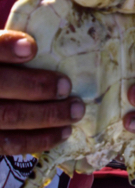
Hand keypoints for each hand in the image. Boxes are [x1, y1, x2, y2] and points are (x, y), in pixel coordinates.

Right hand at [0, 30, 84, 154]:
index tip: (31, 47)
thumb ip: (13, 46)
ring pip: (9, 116)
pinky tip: (62, 132)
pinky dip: (39, 140)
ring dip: (47, 115)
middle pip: (2, 84)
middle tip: (67, 86)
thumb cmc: (3, 69)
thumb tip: (44, 44)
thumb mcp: (1, 51)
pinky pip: (10, 144)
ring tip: (75, 111)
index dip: (6, 47)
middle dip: (38, 86)